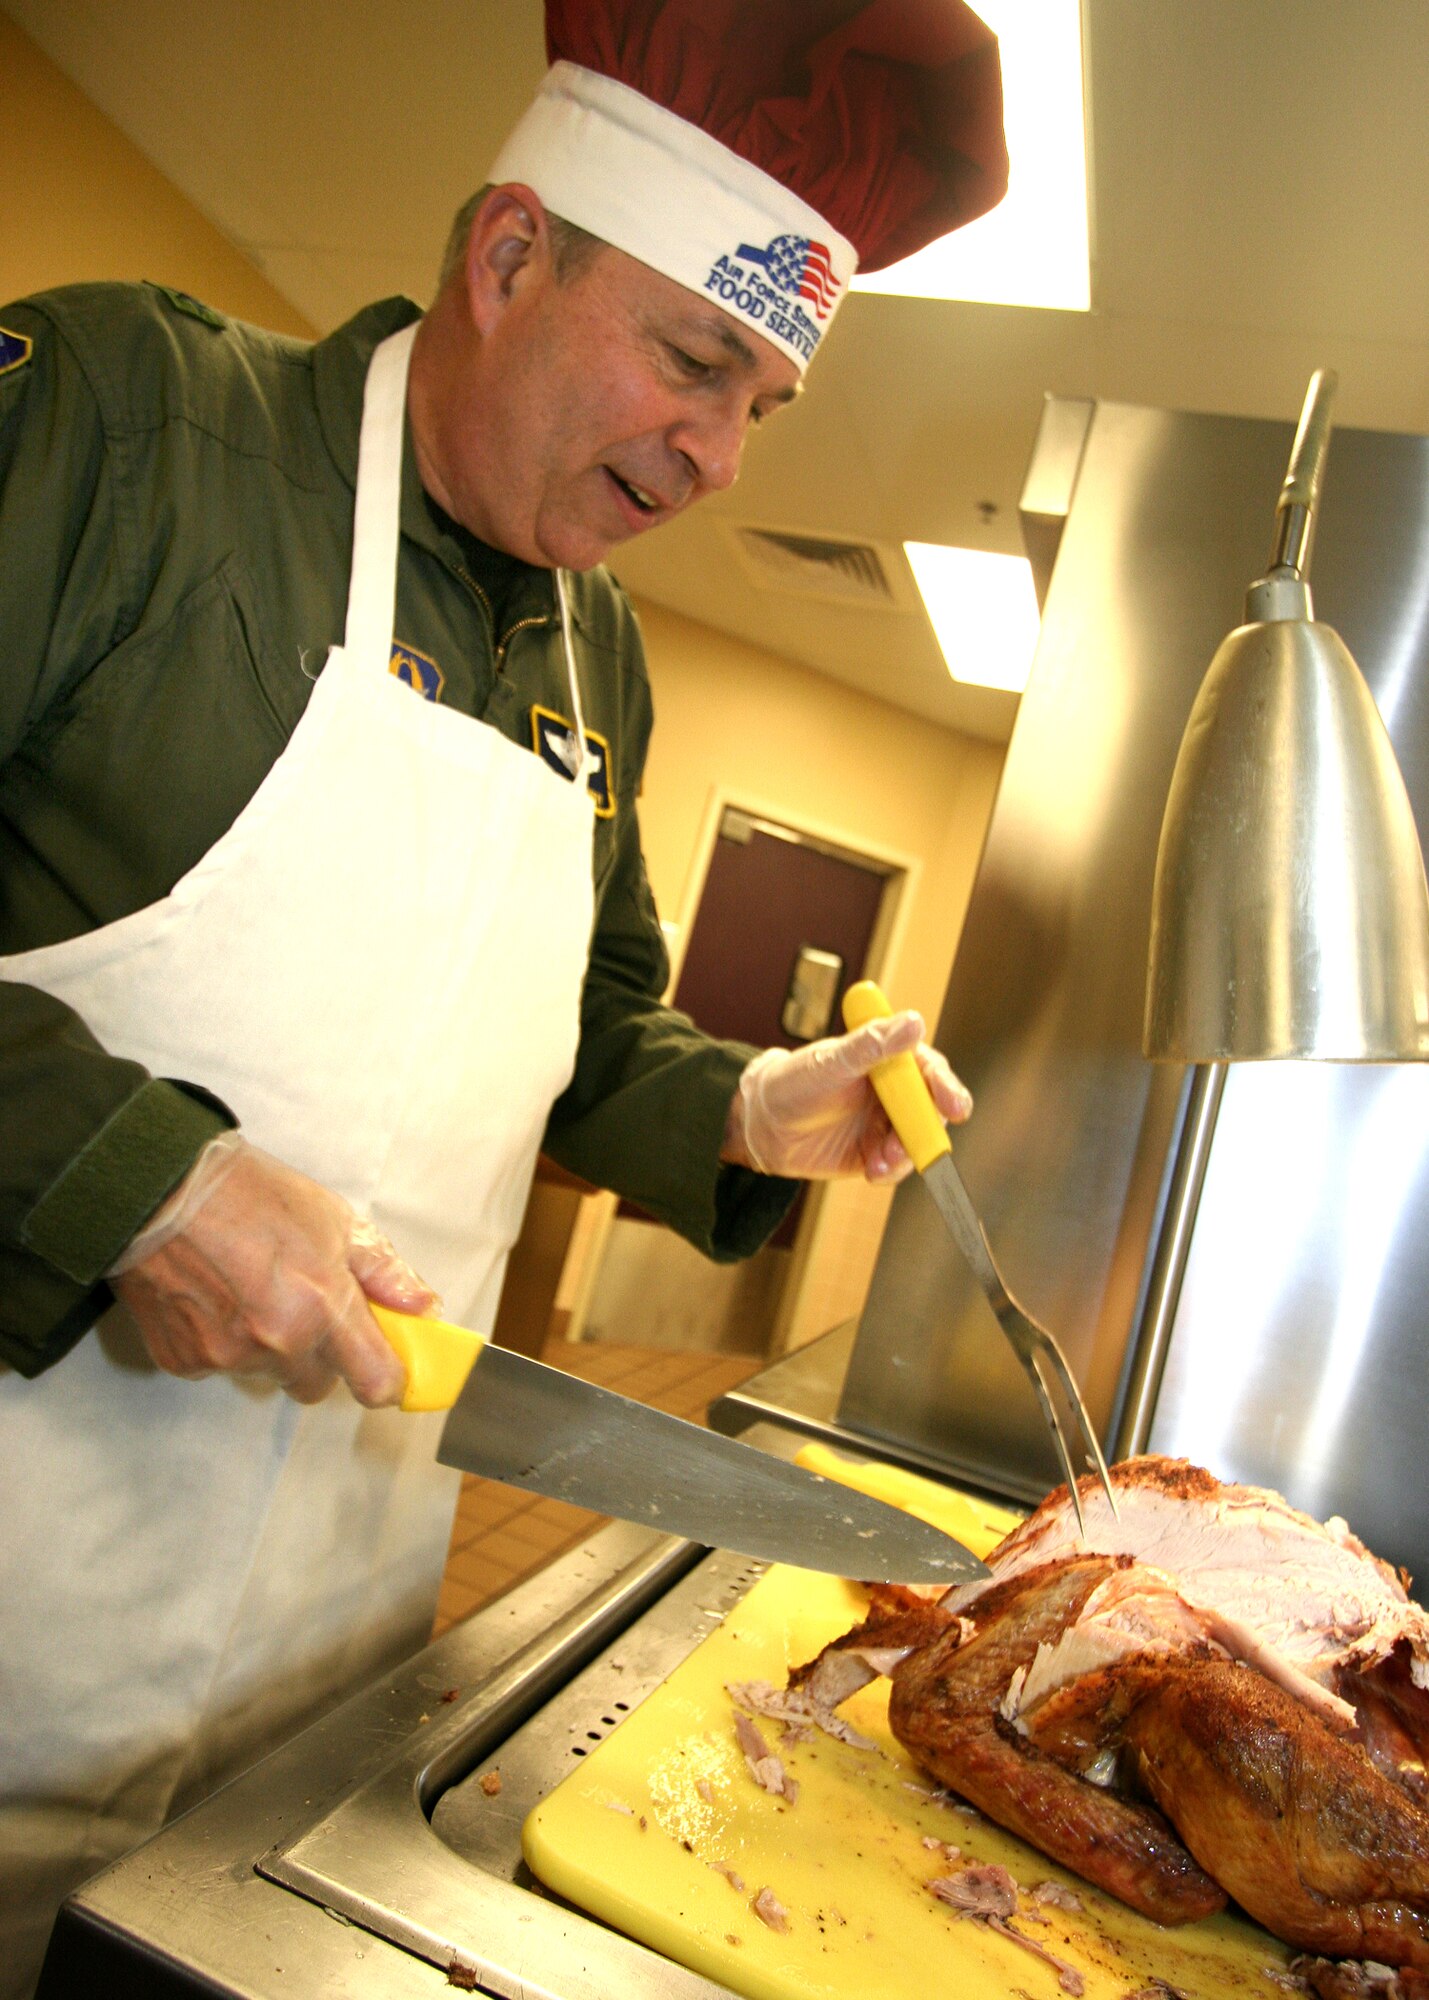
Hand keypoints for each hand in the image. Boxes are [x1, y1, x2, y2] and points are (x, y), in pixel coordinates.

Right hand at [108, 1136, 437, 1405]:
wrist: (161, 1187)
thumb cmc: (248, 1194)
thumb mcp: (333, 1218)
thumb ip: (383, 1271)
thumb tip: (422, 1307)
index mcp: (323, 1306)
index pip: (375, 1382)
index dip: (383, 1379)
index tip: (383, 1367)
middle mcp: (278, 1340)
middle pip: (317, 1386)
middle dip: (319, 1357)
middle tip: (305, 1310)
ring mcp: (227, 1355)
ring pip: (267, 1374)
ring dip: (268, 1348)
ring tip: (250, 1291)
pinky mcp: (184, 1360)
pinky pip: (220, 1368)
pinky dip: (222, 1343)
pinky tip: (215, 1297)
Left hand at [724, 1010, 971, 1182]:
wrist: (761, 1125)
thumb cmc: (792, 1082)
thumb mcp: (831, 1062)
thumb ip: (871, 1045)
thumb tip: (913, 1022)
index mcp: (887, 1060)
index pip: (929, 1071)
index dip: (946, 1087)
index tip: (955, 1107)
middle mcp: (892, 1092)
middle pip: (931, 1111)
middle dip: (927, 1131)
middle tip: (918, 1146)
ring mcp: (884, 1123)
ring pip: (915, 1142)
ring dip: (906, 1154)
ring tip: (881, 1160)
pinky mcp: (874, 1152)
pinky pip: (895, 1165)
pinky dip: (890, 1170)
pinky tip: (872, 1171)